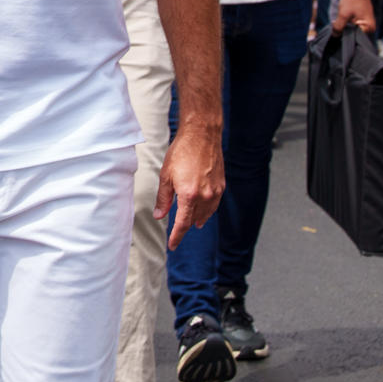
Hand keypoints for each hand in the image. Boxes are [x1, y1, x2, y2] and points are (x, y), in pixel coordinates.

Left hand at [156, 121, 224, 248]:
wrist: (202, 136)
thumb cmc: (181, 152)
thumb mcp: (166, 175)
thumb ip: (163, 198)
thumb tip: (160, 215)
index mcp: (189, 195)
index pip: (182, 224)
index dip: (176, 236)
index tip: (172, 245)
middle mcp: (205, 196)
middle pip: (195, 219)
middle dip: (186, 226)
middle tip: (177, 231)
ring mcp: (215, 192)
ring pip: (206, 214)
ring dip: (198, 219)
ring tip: (191, 223)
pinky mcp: (221, 185)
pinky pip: (214, 204)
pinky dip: (207, 209)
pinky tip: (203, 209)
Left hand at [332, 0, 376, 34]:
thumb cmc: (352, 1)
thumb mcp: (343, 14)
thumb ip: (339, 26)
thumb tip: (335, 35)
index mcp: (368, 28)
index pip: (355, 38)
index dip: (344, 34)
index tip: (338, 28)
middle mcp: (370, 28)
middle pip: (354, 35)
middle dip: (344, 30)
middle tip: (338, 24)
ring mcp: (367, 24)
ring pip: (353, 30)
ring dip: (345, 27)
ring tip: (341, 20)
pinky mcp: (364, 21)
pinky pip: (354, 26)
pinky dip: (348, 24)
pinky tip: (342, 19)